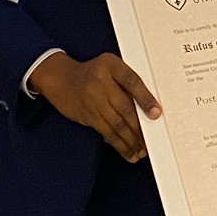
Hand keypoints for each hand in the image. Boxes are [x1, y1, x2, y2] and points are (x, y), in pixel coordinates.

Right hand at [29, 51, 160, 161]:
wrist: (60, 79)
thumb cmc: (92, 72)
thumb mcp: (111, 66)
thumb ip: (128, 81)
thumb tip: (149, 105)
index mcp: (111, 65)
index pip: (131, 81)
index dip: (145, 98)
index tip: (156, 114)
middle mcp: (101, 82)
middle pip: (124, 107)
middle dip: (139, 127)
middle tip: (151, 140)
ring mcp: (92, 100)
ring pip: (115, 123)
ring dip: (130, 140)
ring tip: (141, 150)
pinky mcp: (87, 115)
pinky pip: (105, 131)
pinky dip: (118, 143)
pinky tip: (127, 150)